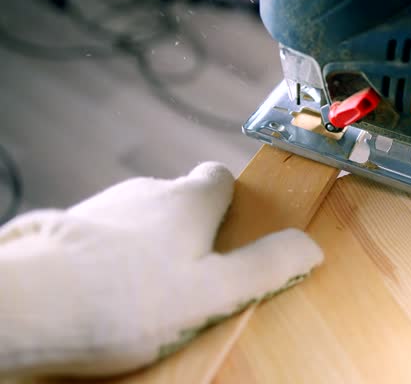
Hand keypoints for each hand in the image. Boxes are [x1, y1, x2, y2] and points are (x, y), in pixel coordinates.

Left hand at [0, 162, 322, 378]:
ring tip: (147, 297)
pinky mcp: (66, 228)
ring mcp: (103, 207)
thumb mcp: (215, 292)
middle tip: (193, 280)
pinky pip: (104, 239)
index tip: (233, 230)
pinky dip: (111, 260)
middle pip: (180, 201)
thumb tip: (309, 247)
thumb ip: (267, 266)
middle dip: (190, 233)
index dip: (230, 202)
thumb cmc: (123, 301)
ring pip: (140, 221)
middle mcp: (146, 191)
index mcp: (189, 200)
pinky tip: (108, 296)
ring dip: (148, 248)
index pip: (219, 178)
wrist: (28, 305)